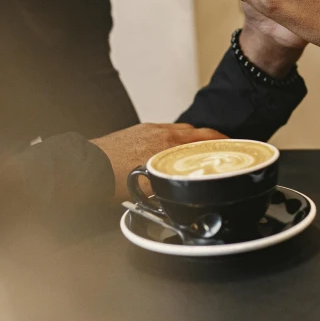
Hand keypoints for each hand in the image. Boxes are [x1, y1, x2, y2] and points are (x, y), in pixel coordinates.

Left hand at [91, 123, 227, 199]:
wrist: (84, 168)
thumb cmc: (110, 179)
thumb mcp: (148, 188)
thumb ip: (170, 184)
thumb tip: (185, 190)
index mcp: (167, 144)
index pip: (204, 138)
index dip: (222, 141)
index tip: (234, 146)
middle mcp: (160, 133)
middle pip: (195, 131)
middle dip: (212, 138)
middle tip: (224, 146)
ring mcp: (148, 130)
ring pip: (179, 130)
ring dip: (193, 137)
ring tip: (201, 148)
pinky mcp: (137, 131)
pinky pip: (164, 131)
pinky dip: (175, 137)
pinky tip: (172, 149)